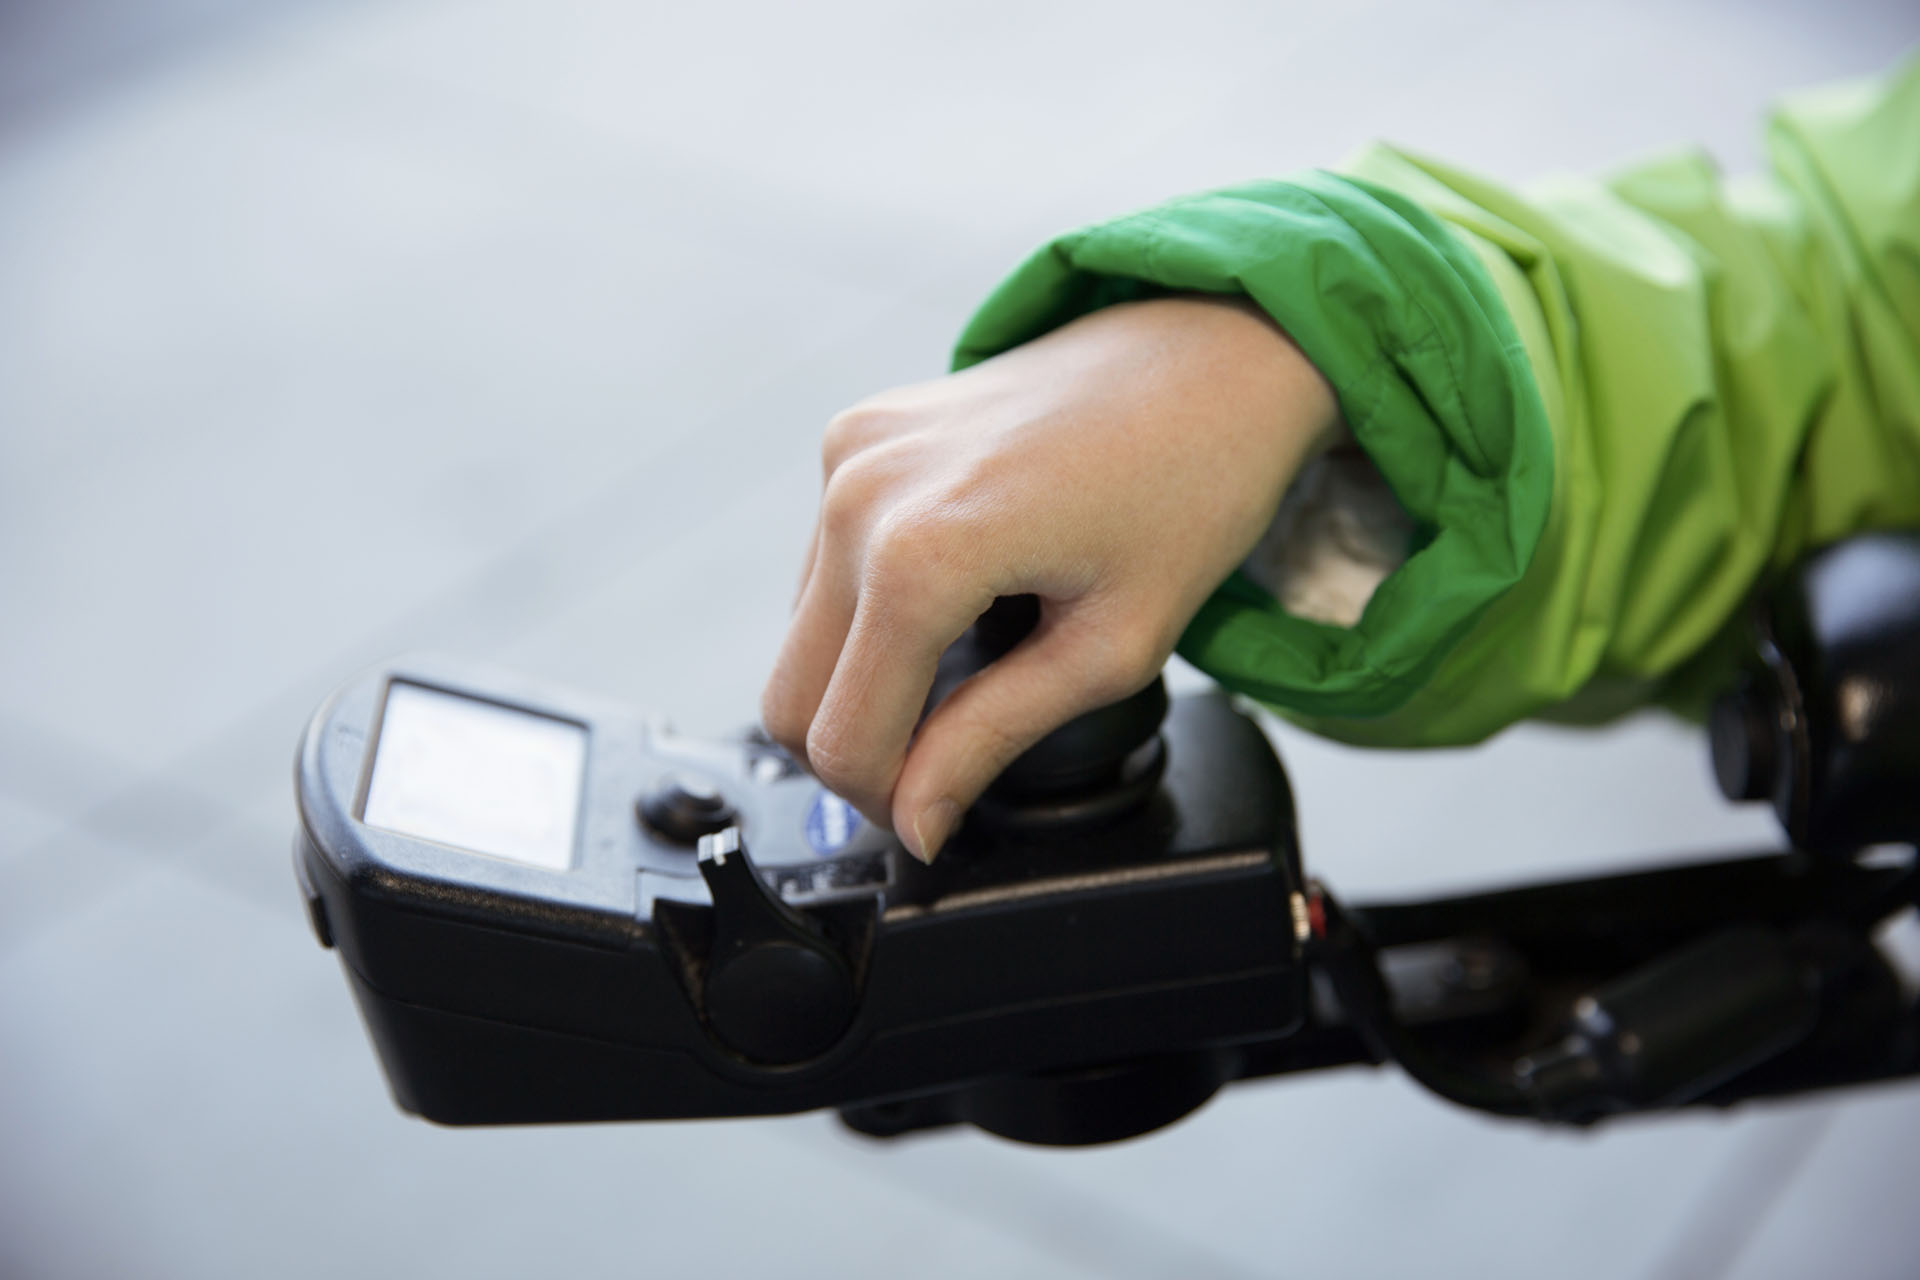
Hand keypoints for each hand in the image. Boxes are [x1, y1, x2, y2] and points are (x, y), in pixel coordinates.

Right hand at [762, 295, 1339, 860]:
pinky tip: (953, 602)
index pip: (843, 738)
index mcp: (921, 552)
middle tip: (941, 767)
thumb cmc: (1188, 486)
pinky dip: (866, 611)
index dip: (887, 801)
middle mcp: (862, 495)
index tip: (937, 816)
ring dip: (862, 680)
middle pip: (791, 696)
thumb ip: (991, 738)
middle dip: (859, 753)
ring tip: (968, 672)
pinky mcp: (854, 435)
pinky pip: (822, 565)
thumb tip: (918, 821)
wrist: (1208, 353)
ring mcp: (849, 455)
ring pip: (798, 636)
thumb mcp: (1107, 647)